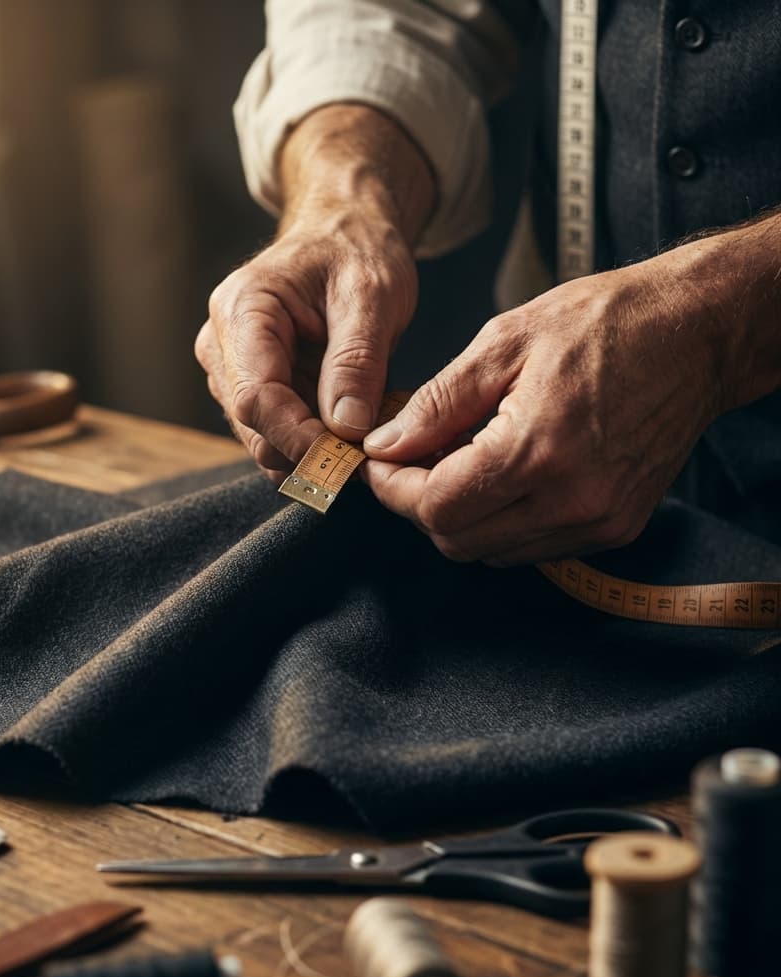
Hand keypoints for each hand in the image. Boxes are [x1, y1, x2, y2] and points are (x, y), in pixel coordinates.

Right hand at [196, 103, 434, 479]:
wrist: (343, 235)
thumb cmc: (357, 252)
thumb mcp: (373, 295)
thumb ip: (357, 362)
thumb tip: (347, 429)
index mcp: (243, 310)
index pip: (257, 397)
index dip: (299, 439)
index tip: (348, 461)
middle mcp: (222, 344)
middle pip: (254, 426)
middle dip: (309, 452)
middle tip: (368, 459)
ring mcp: (230, 371)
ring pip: (262, 439)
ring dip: (313, 452)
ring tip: (364, 439)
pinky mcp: (248, 389)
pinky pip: (275, 435)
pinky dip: (313, 445)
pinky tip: (349, 431)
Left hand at [362, 254, 730, 565]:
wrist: (696, 333)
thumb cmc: (603, 324)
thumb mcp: (503, 343)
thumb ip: (437, 404)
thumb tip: (385, 445)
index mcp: (536, 450)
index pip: (435, 507)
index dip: (393, 488)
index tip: (381, 461)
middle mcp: (572, 500)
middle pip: (457, 540)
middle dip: (421, 503)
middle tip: (415, 457)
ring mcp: (598, 521)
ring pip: (492, 551)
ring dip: (462, 516)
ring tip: (462, 460)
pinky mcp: (616, 527)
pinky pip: (533, 547)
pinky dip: (503, 522)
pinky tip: (504, 475)